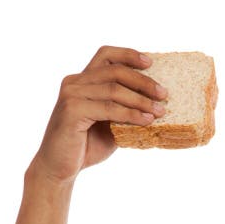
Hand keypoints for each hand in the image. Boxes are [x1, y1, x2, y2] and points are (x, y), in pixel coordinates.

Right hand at [28, 45, 167, 183]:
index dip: (128, 55)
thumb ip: (125, 110)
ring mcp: (71, 95)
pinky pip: (109, 108)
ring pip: (114, 89)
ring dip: (141, 100)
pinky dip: (131, 114)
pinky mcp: (72, 110)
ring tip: (160, 110)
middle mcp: (74, 82)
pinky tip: (147, 121)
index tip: (151, 62)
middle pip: (114, 71)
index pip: (106, 55)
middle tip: (164, 94)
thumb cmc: (87, 146)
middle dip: (143, 81)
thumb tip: (157, 104)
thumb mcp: (112, 124)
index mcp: (83, 81)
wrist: (60, 168)